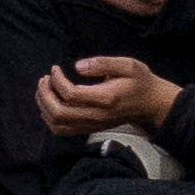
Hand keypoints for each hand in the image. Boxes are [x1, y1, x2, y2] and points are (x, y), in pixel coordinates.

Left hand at [39, 54, 178, 136]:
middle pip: (58, 113)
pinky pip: (62, 130)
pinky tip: (50, 103)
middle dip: (44, 94)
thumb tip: (78, 66)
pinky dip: (50, 118)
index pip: (70, 94)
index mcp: (105, 99)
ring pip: (57, 124)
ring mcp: (92, 125)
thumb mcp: (128, 65)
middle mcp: (96, 115)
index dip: (57, 80)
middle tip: (44, 79)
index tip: (55, 68)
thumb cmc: (139, 82)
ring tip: (44, 88)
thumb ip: (102, 63)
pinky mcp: (89, 129)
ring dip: (44, 106)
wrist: (150, 105)